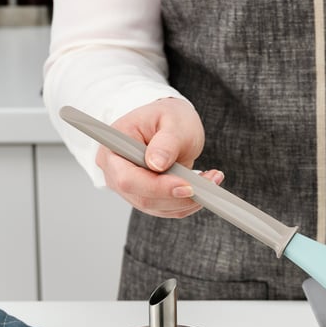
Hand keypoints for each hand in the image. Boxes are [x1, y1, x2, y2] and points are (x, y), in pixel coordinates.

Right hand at [96, 97, 223, 217]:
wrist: (171, 125)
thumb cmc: (168, 117)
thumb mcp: (172, 121)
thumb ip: (165, 142)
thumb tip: (156, 164)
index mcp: (113, 149)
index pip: (127, 179)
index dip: (156, 187)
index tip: (187, 186)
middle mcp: (116, 173)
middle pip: (143, 198)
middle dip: (178, 196)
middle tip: (208, 184)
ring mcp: (131, 188)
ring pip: (158, 208)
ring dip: (189, 200)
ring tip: (212, 179)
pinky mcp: (147, 197)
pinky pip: (168, 209)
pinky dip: (189, 202)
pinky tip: (205, 186)